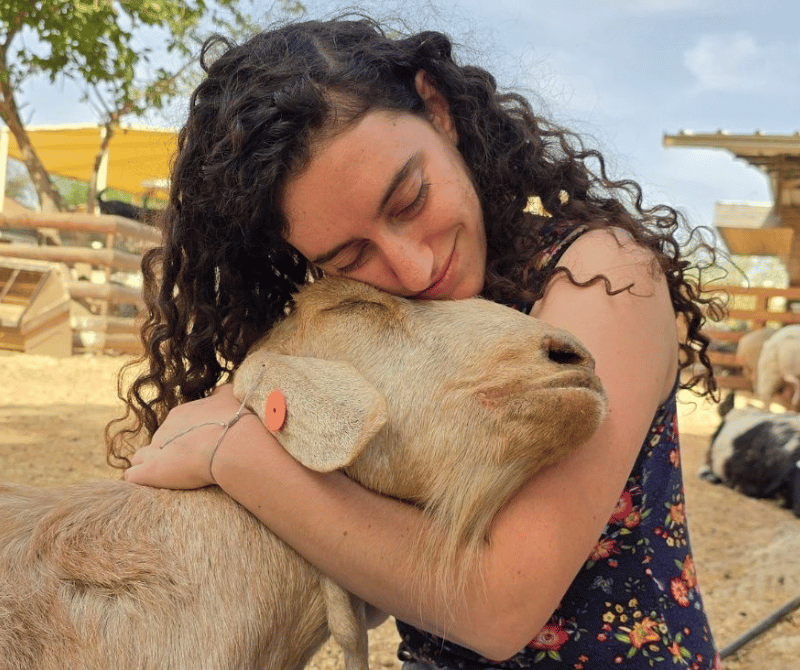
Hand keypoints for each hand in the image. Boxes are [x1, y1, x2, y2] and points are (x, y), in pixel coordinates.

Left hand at [124, 384, 263, 488]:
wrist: (233, 445)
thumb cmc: (235, 421)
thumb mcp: (230, 398)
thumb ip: (222, 393)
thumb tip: (222, 390)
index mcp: (181, 414)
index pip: (174, 425)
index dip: (184, 437)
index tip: (197, 447)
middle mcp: (164, 429)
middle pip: (159, 441)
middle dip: (168, 451)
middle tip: (187, 463)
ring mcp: (155, 450)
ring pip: (141, 457)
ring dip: (149, 465)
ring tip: (165, 476)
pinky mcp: (151, 471)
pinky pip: (133, 476)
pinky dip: (140, 480)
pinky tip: (150, 486)